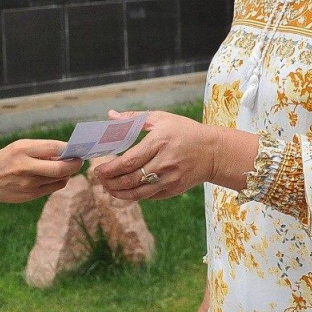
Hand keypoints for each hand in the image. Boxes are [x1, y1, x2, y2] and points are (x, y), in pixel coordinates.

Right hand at [0, 139, 82, 203]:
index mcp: (22, 149)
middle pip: (61, 167)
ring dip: (68, 172)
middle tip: (79, 160)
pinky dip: (60, 180)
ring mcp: (29, 183)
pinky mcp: (31, 195)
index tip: (77, 147)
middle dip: (75, 163)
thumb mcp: (18, 147)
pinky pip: (55, 187)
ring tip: (66, 166)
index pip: (54, 147)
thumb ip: (41, 148)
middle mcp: (26, 167)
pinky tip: (56, 176)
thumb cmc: (4, 160)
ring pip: (61, 178)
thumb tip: (67, 152)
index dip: (69, 148)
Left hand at [94, 110, 215, 200]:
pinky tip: (123, 191)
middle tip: (98, 178)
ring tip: (107, 187)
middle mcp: (165, 163)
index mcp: (160, 142)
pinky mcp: (173, 190)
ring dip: (119, 193)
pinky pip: (148, 196)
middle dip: (110, 182)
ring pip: (138, 193)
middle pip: (131, 179)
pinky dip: (133, 196)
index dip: (110, 168)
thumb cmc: (185, 131)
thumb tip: (110, 115)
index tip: (97, 169)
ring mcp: (170, 179)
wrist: (213, 152)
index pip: (130, 161)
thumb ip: (134, 118)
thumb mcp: (161, 118)